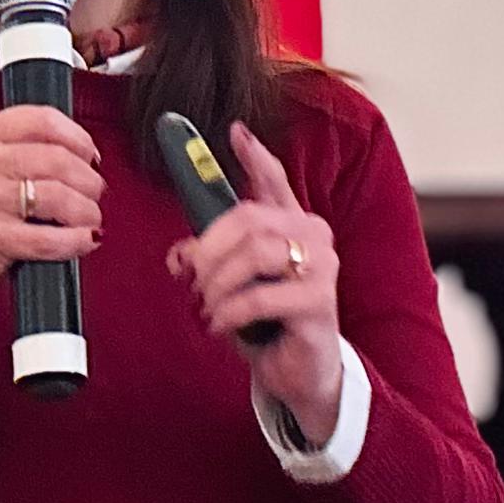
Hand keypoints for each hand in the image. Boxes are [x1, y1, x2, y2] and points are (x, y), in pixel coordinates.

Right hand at [0, 106, 104, 310]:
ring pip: (57, 196)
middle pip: (57, 159)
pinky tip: (83, 240)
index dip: (78, 138)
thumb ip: (25, 147)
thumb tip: (83, 151)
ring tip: (89, 218)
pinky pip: (48, 238)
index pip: (42, 120)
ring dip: (86, 210)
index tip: (90, 154)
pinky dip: (75, 240)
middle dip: (88, 179)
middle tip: (94, 192)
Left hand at [166, 123, 341, 443]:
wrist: (300, 370)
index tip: (235, 131)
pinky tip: (220, 325)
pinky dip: (229, 312)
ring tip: (207, 308)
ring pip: (254, 255)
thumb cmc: (267, 321)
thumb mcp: (235, 283)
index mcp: (292, 223)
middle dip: (208, 249)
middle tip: (190, 277)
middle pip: (249, 219)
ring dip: (217, 285)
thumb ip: (214, 260)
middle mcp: (313, 235)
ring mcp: (322, 266)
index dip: (254, 155)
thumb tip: (181, 255)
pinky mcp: (320, 302)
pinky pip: (260, 296)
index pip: (274, 180)